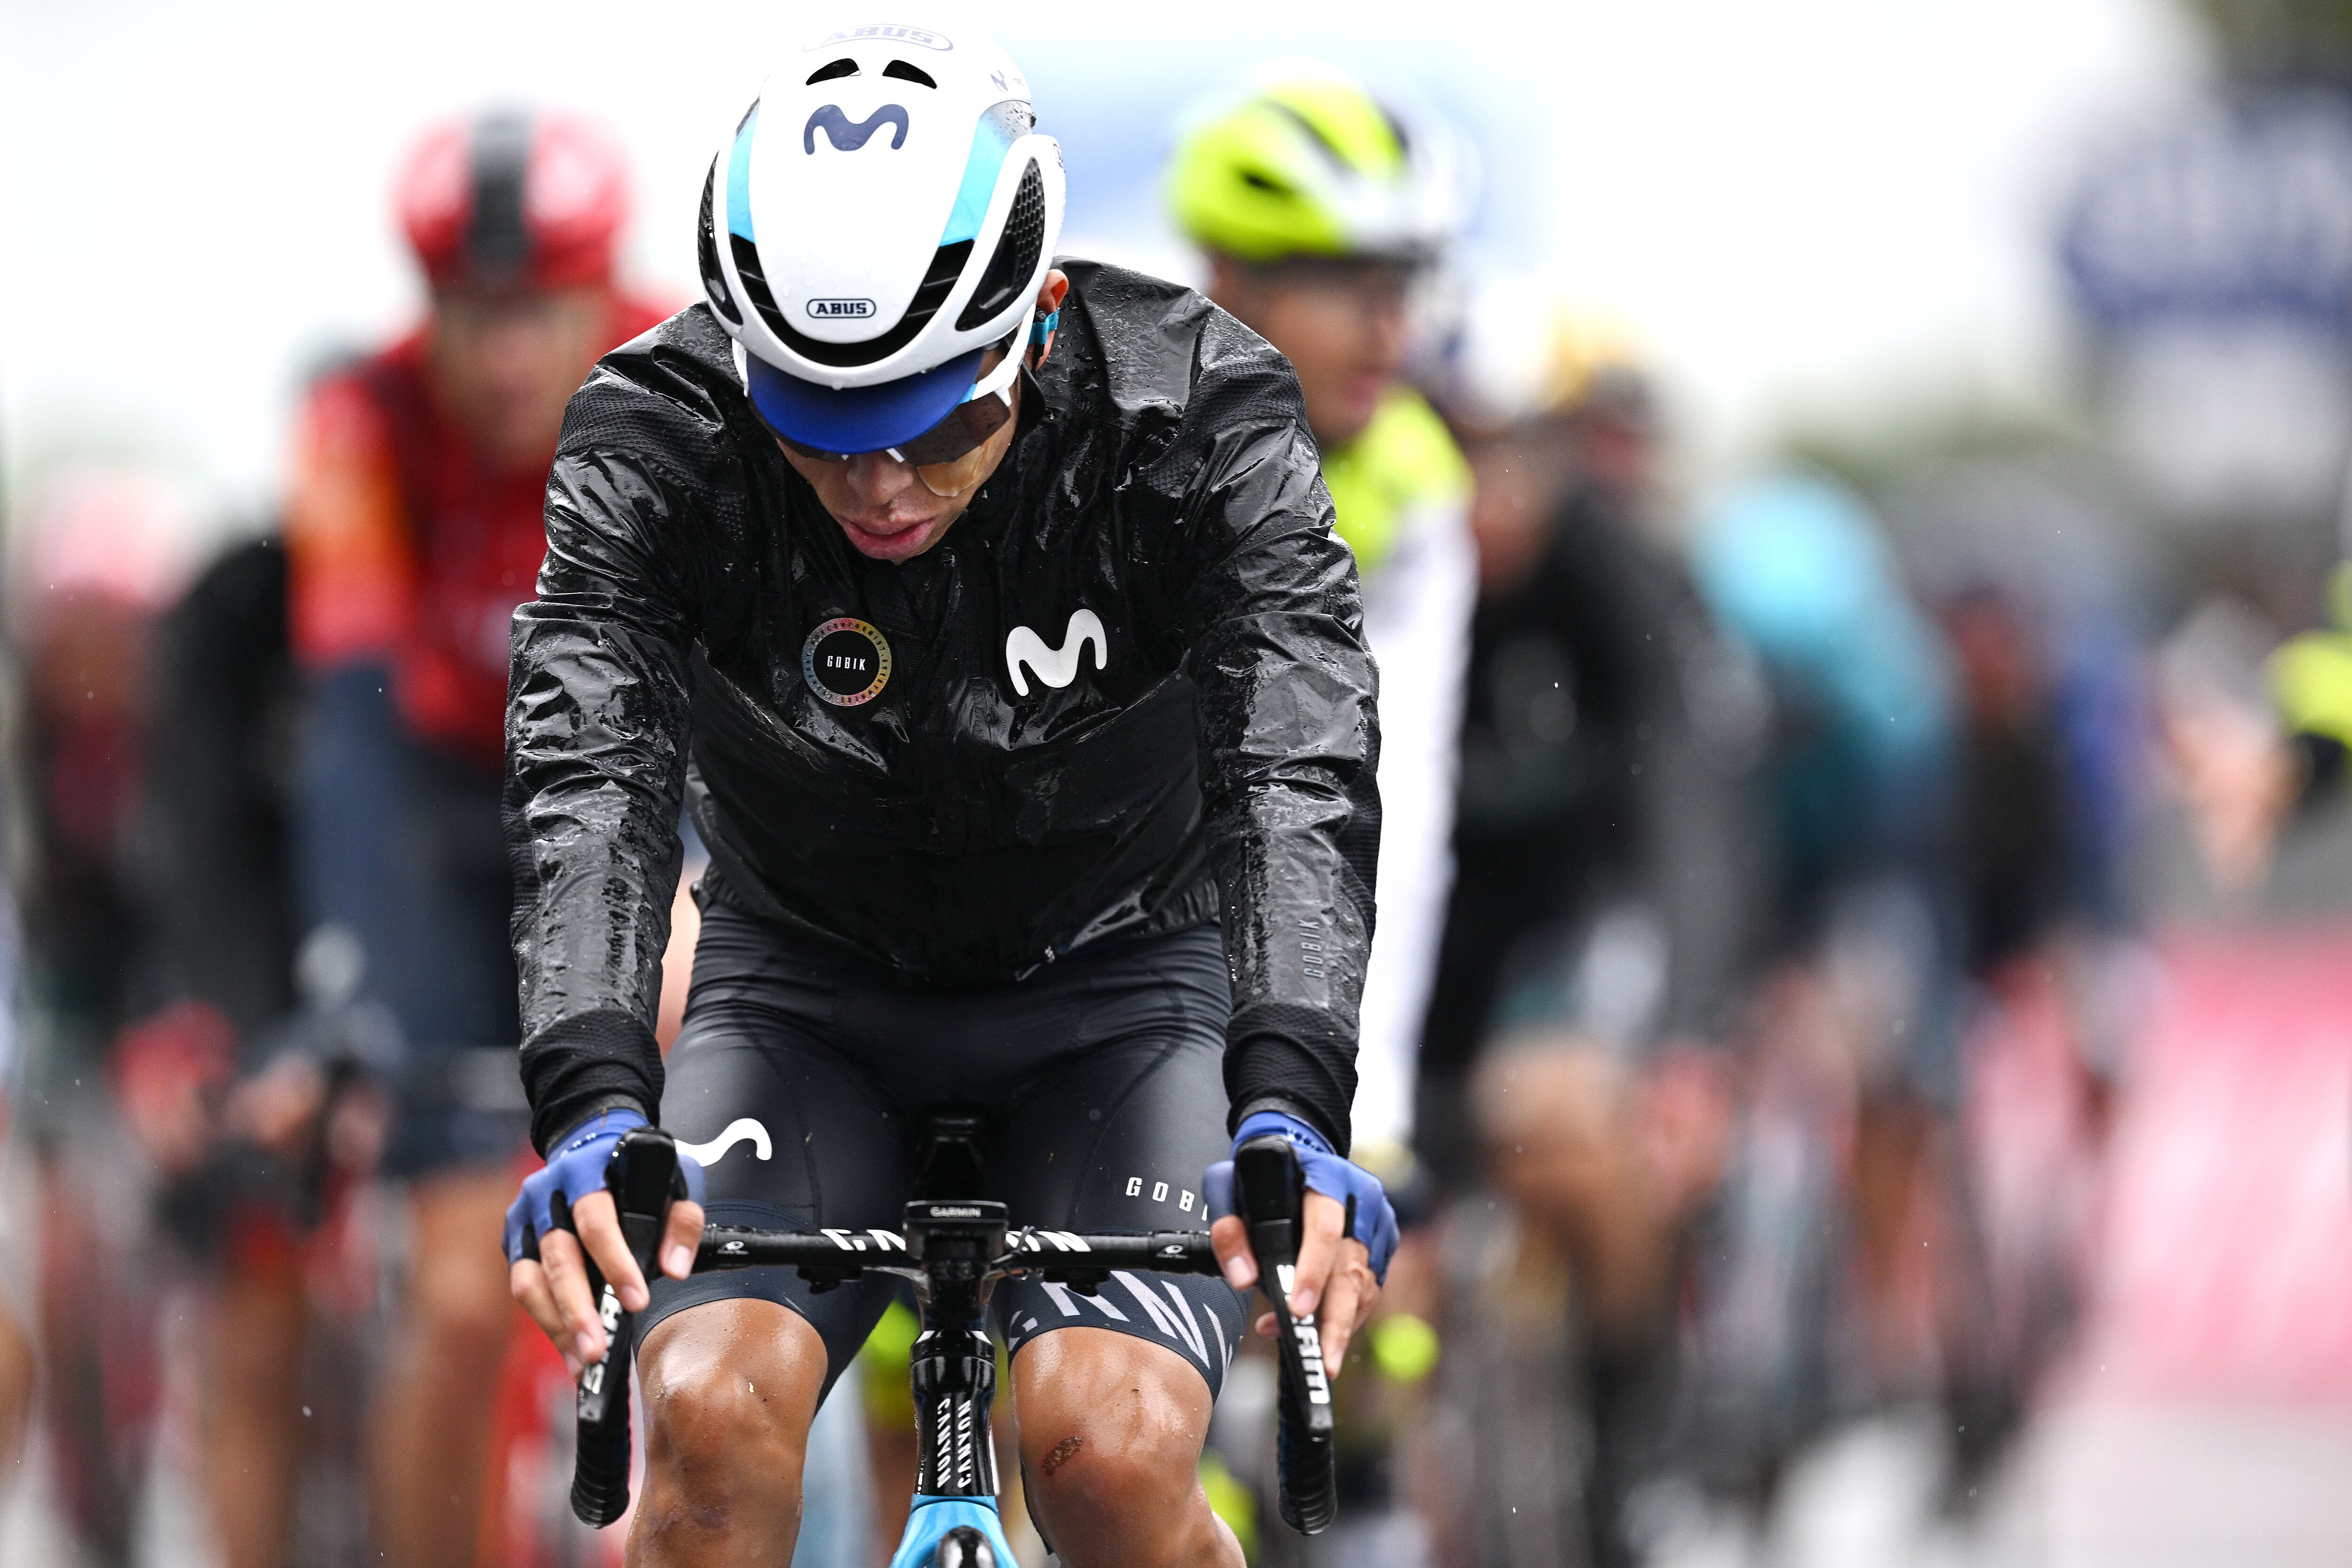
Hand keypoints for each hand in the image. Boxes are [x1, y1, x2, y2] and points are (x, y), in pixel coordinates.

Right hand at [503, 1111, 704, 1371]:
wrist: (590, 1141)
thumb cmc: (637, 1169)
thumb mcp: (673, 1177)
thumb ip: (682, 1220)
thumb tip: (674, 1269)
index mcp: (588, 1171)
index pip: (596, 1219)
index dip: (615, 1261)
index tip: (637, 1300)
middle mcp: (547, 1194)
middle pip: (557, 1257)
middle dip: (578, 1308)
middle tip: (599, 1349)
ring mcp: (525, 1218)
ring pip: (531, 1279)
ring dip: (558, 1324)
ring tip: (585, 1361)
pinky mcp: (514, 1240)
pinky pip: (524, 1286)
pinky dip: (548, 1321)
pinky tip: (570, 1349)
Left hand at [1204, 1112, 1399, 1375]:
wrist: (1298, 1155)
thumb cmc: (1261, 1176)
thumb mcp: (1229, 1186)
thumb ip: (1229, 1229)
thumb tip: (1243, 1280)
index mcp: (1327, 1179)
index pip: (1326, 1228)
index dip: (1313, 1271)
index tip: (1297, 1309)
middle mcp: (1362, 1200)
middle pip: (1353, 1266)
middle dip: (1336, 1318)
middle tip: (1321, 1359)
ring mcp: (1378, 1223)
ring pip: (1365, 1284)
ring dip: (1339, 1325)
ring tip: (1316, 1357)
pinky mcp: (1384, 1245)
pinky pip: (1369, 1288)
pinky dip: (1347, 1315)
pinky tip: (1320, 1331)